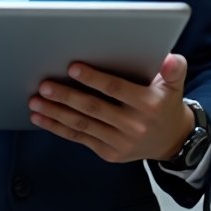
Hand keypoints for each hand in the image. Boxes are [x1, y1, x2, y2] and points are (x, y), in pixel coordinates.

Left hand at [28, 53, 194, 163]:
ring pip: (82, 125)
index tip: (72, 67)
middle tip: (44, 85)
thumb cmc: (165, 103)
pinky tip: (41, 118)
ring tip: (35, 101)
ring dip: (56, 113)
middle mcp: (133, 126)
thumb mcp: (174, 85)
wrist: (171, 141)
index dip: (93, 78)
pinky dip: (58, 128)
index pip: (115, 89)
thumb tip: (170, 58)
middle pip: (93, 108)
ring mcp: (119, 142)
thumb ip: (174, 70)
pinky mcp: (109, 153)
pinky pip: (80, 138)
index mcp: (147, 104)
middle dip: (66, 96)